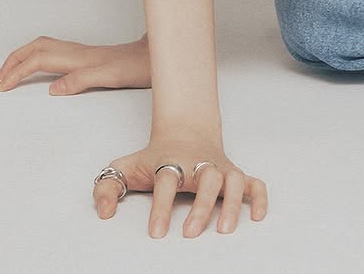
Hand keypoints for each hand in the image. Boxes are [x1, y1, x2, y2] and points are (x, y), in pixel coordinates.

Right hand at [0, 33, 150, 93]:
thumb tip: (52, 89)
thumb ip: (81, 80)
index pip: (38, 60)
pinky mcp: (88, 57)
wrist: (156, 57)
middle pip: (37, 47)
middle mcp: (77, 53)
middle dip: (14, 59)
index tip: (2, 87)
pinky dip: (38, 58)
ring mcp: (82, 53)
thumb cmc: (137, 67)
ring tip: (12, 71)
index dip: (17, 72)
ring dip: (24, 56)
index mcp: (78, 59)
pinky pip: (54, 52)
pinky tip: (40, 69)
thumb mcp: (111, 77)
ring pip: (45, 47)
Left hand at [93, 130, 267, 236]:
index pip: (167, 181)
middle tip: (191, 234)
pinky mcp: (235, 172)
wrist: (184, 128)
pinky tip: (258, 216)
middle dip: (201, 206)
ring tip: (225, 229)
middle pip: (206, 179)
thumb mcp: (126, 166)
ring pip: (233, 179)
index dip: (161, 207)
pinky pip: (254, 182)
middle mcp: (198, 163)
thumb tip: (104, 213)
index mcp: (171, 161)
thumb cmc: (155, 155)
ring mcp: (219, 167)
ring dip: (232, 202)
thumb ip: (107, 187)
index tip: (157, 233)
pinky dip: (259, 197)